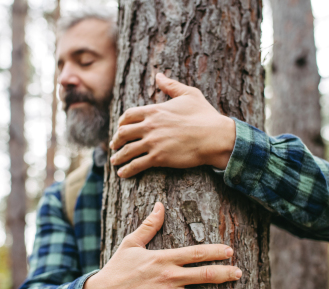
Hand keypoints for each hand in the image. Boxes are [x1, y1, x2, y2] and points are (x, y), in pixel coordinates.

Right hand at [81, 202, 241, 288]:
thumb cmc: (117, 269)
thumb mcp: (131, 243)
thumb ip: (149, 225)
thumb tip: (159, 204)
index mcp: (163, 259)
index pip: (195, 253)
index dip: (215, 251)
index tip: (230, 251)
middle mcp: (168, 278)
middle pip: (204, 275)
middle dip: (225, 273)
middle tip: (239, 273)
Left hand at [109, 73, 235, 177]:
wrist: (214, 136)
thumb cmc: (205, 115)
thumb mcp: (189, 94)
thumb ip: (171, 85)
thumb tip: (159, 75)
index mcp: (154, 111)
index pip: (128, 115)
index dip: (121, 122)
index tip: (120, 128)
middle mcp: (150, 126)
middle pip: (123, 133)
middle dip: (116, 140)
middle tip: (114, 146)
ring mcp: (153, 142)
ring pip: (127, 151)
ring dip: (118, 157)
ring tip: (114, 162)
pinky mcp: (158, 158)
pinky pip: (137, 165)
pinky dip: (127, 170)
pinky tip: (123, 174)